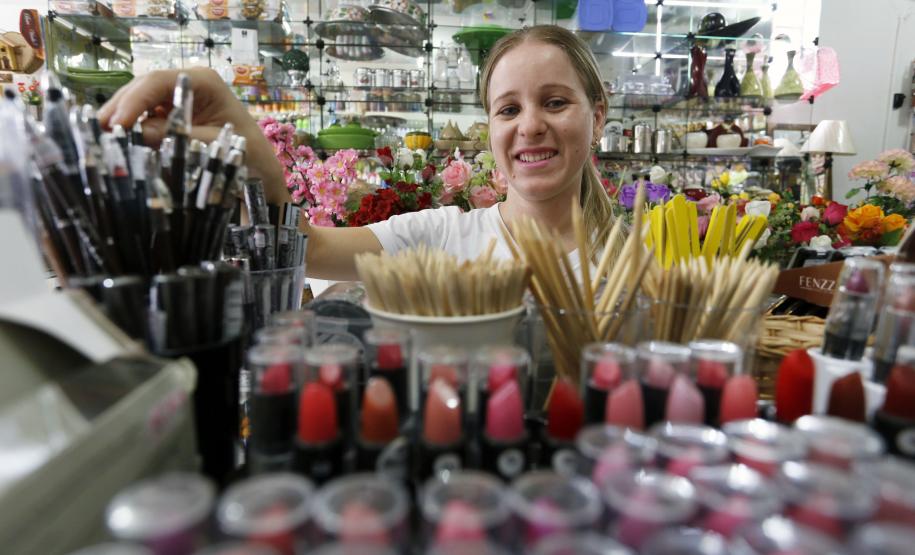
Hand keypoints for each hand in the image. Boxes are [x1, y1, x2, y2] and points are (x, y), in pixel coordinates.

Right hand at [98, 67, 287, 203]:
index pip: (158, 82)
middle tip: (96, 130)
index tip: (117, 123)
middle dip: (119, 109)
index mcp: (204, 82)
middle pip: (142, 89)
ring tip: (98, 138)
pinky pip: (144, 118)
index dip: (133, 101)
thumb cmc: (248, 156)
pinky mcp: (170, 115)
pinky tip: (115, 143)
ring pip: (138, 103)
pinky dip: (130, 130)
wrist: (261, 172)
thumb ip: (179, 137)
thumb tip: (139, 132)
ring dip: (119, 119)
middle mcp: (187, 85)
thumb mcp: (214, 146)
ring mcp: (177, 99)